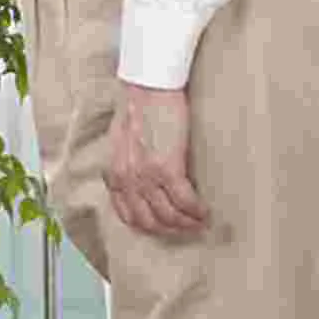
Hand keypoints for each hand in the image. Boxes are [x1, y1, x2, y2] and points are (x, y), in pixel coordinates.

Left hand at [104, 82, 209, 237]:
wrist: (146, 88)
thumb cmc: (136, 109)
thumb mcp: (120, 144)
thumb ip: (125, 166)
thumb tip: (138, 183)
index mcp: (113, 173)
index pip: (127, 215)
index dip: (149, 226)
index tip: (163, 227)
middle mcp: (127, 179)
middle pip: (149, 221)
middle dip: (170, 229)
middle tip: (186, 227)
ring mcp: (146, 175)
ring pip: (169, 216)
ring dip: (187, 223)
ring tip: (199, 220)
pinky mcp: (167, 168)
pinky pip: (185, 201)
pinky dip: (197, 210)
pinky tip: (204, 210)